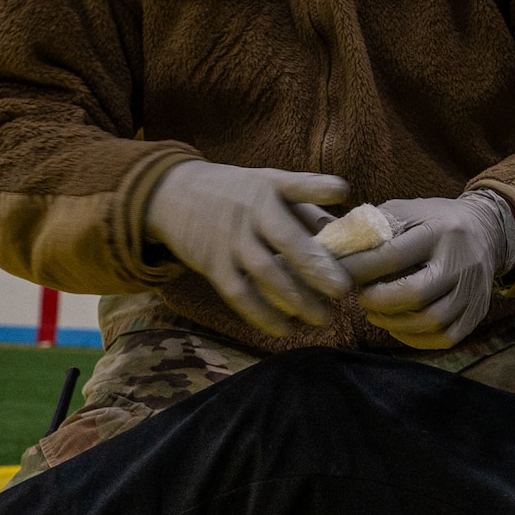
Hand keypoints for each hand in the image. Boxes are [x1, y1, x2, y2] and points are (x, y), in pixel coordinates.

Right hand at [145, 162, 352, 335]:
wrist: (171, 193)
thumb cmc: (235, 192)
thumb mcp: (265, 184)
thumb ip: (302, 205)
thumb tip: (342, 230)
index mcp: (268, 186)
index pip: (294, 185)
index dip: (317, 188)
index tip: (342, 191)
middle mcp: (250, 211)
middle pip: (285, 239)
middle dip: (315, 266)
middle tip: (343, 290)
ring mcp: (229, 238)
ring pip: (265, 272)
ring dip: (296, 299)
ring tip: (323, 319)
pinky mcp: (212, 263)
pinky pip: (239, 293)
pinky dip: (262, 314)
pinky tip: (285, 330)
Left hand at [337, 193, 514, 348]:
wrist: (488, 229)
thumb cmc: (434, 220)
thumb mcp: (407, 210)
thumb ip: (372, 226)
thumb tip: (330, 246)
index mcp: (439, 230)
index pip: (394, 255)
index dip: (359, 268)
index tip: (335, 273)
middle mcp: (461, 260)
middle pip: (416, 293)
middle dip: (378, 300)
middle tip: (361, 297)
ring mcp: (473, 289)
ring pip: (432, 320)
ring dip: (394, 323)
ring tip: (376, 313)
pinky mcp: (478, 311)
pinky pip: (446, 337)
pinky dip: (416, 338)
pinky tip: (398, 326)